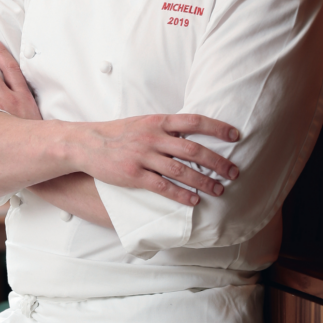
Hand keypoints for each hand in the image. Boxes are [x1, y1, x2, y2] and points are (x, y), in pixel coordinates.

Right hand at [69, 114, 239, 206]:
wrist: (86, 144)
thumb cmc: (118, 133)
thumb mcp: (143, 122)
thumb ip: (166, 127)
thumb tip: (192, 134)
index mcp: (158, 121)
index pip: (194, 121)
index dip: (217, 128)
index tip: (236, 135)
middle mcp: (153, 137)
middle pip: (194, 150)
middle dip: (218, 162)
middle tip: (234, 172)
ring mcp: (143, 157)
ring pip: (181, 171)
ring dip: (203, 182)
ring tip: (219, 190)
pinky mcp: (134, 175)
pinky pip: (163, 187)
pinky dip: (181, 194)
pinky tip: (193, 201)